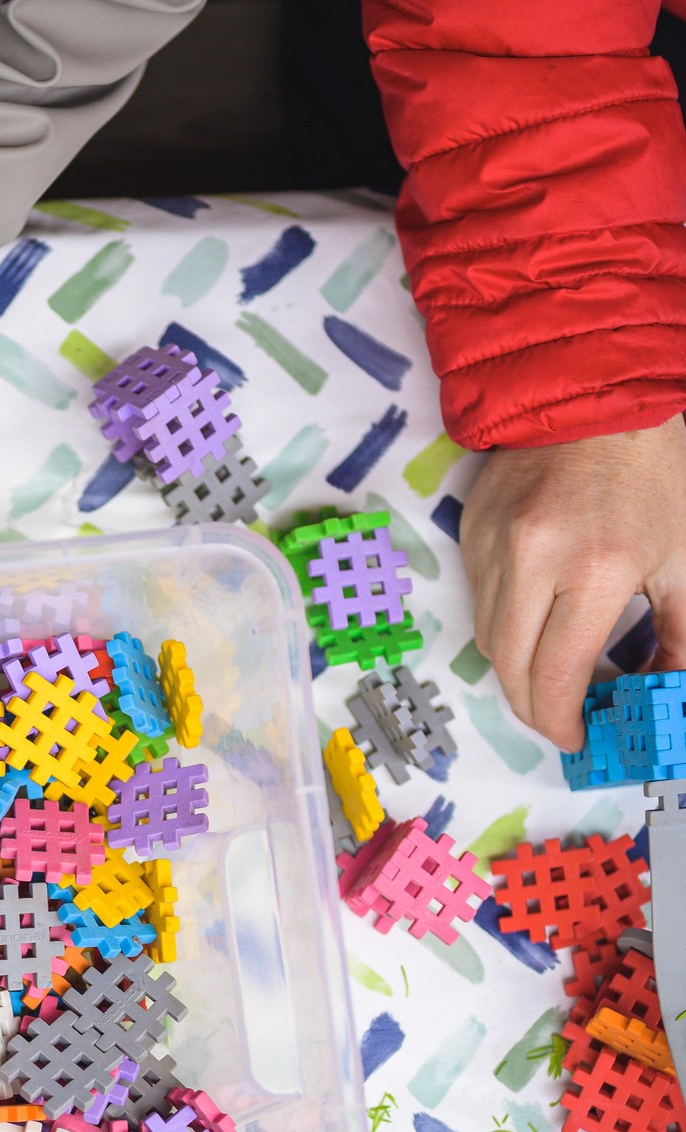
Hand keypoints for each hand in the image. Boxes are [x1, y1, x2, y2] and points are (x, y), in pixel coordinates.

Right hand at [462, 415, 685, 750]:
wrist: (595, 394)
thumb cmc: (656, 473)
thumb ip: (680, 637)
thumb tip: (665, 696)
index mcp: (595, 569)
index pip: (556, 676)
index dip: (562, 721)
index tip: (579, 737)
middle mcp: (530, 561)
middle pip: (509, 669)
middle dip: (534, 708)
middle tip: (562, 719)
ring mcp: (490, 545)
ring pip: (487, 638)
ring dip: (517, 667)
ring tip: (551, 672)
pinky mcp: (468, 531)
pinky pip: (478, 598)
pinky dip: (505, 621)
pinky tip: (536, 615)